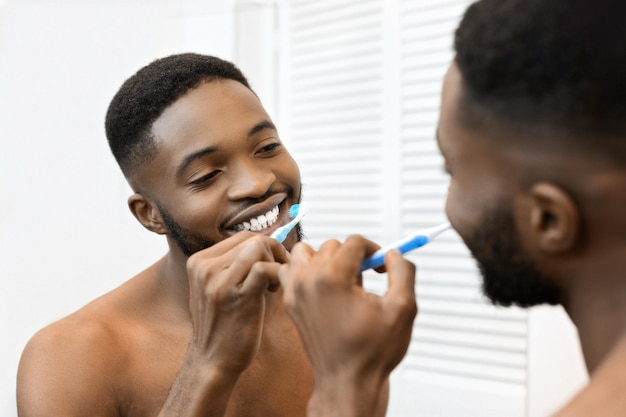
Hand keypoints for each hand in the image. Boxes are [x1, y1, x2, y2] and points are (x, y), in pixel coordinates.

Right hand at [185, 232, 287, 374]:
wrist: (211, 361)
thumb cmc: (222, 324)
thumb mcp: (215, 288)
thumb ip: (231, 265)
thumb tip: (262, 244)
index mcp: (199, 262)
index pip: (241, 237)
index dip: (264, 247)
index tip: (272, 265)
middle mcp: (206, 268)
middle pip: (252, 239)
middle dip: (274, 253)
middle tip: (278, 274)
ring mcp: (220, 282)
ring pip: (259, 247)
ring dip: (275, 262)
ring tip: (271, 285)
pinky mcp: (238, 297)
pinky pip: (264, 268)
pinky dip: (277, 274)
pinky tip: (272, 291)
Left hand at [278, 236, 416, 416]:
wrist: (347, 383)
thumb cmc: (372, 352)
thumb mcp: (403, 308)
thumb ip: (402, 271)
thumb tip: (392, 253)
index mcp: (333, 278)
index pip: (354, 242)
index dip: (374, 249)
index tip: (381, 266)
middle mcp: (308, 280)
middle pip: (332, 246)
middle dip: (352, 257)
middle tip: (365, 279)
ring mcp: (295, 292)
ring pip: (306, 252)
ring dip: (324, 258)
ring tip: (342, 280)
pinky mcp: (290, 303)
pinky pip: (292, 271)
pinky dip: (305, 272)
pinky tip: (324, 288)